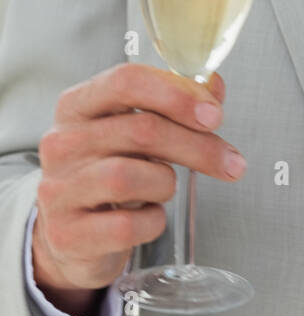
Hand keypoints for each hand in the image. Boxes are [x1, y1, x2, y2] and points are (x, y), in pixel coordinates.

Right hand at [33, 64, 244, 315]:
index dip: (178, 94)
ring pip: (130, 177)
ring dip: (165, 184)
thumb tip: (214, 85)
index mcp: (78, 104)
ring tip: (164, 189)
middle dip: (198, 147)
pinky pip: (126, 225)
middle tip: (231, 162)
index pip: (127, 81)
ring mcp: (59, 188)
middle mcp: (61, 142)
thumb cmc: (109, 171)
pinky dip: (152, 222)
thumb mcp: (134, 131)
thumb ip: (176, 104)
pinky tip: (149, 217)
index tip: (214, 115)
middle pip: (142, 130)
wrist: (71, 234)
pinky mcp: (67, 233)